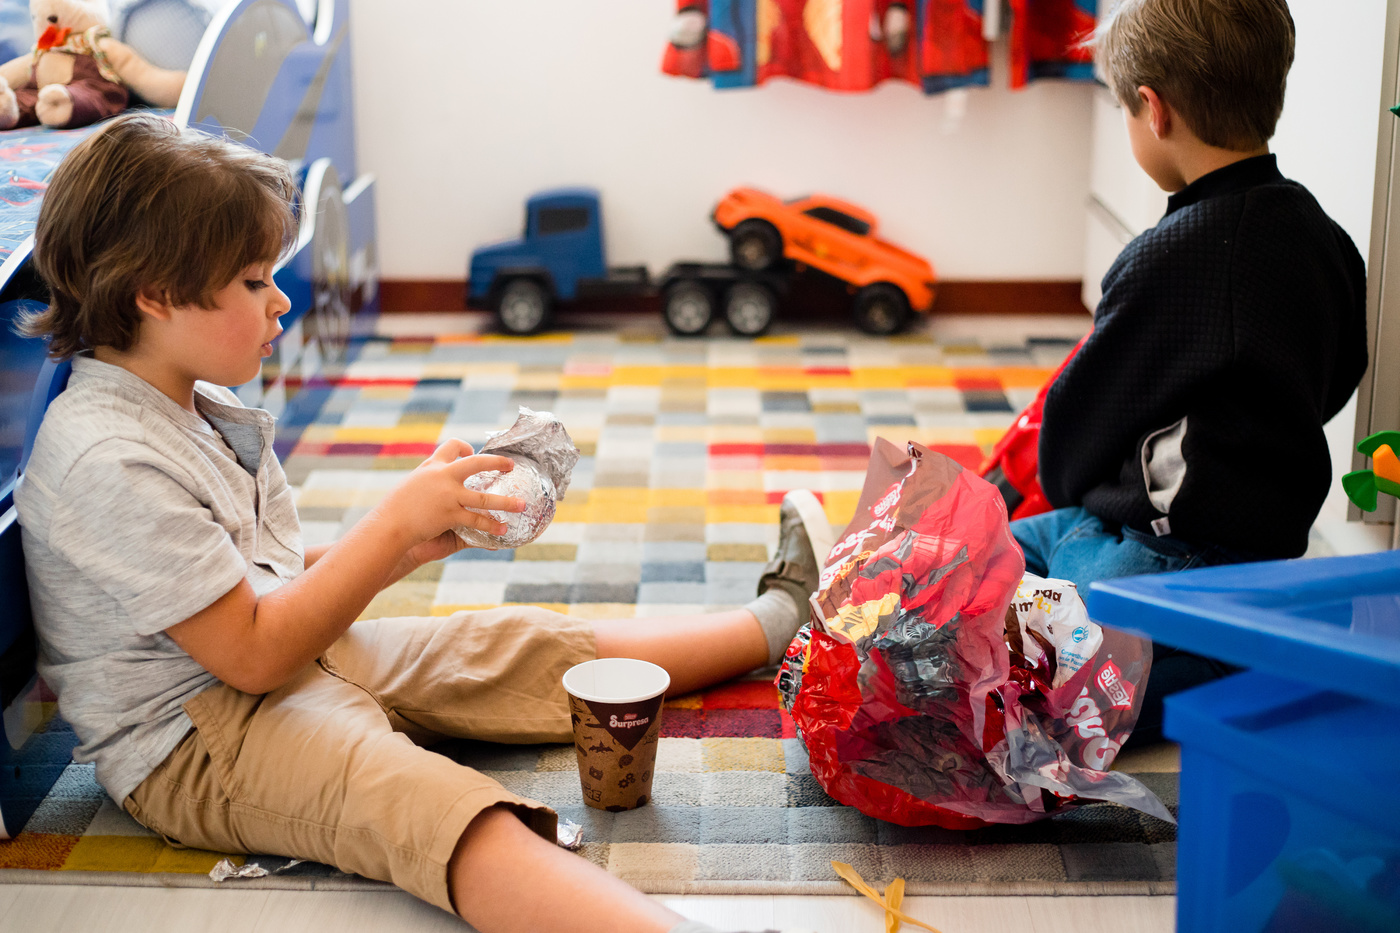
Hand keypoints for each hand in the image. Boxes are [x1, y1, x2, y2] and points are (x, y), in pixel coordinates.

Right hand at [372, 439, 525, 551]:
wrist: (388, 525)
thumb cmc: (396, 508)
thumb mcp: (412, 487)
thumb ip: (428, 482)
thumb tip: (436, 487)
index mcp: (432, 466)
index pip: (452, 447)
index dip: (464, 448)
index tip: (471, 452)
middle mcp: (443, 476)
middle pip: (476, 463)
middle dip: (496, 462)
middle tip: (510, 466)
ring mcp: (448, 495)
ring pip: (484, 497)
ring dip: (505, 502)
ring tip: (522, 505)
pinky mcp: (450, 514)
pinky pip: (476, 520)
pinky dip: (491, 526)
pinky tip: (503, 530)